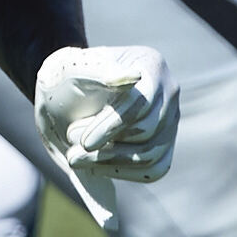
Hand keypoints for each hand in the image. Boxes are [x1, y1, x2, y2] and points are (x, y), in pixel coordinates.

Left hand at [35, 43, 175, 183]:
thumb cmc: (67, 77)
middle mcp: (168, 91)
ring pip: (152, 153)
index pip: (141, 102)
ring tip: (76, 159)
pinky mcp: (165, 142)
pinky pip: (156, 168)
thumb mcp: (72, 68)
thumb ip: (98, 72)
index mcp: (151, 64)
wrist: (66, 94)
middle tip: (72, 150)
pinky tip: (95, 167)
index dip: (112, 125)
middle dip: (106, 145)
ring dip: (111, 162)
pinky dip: (124, 172)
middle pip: (147, 129)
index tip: (84, 142)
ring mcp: (170, 118)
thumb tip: (131, 78)